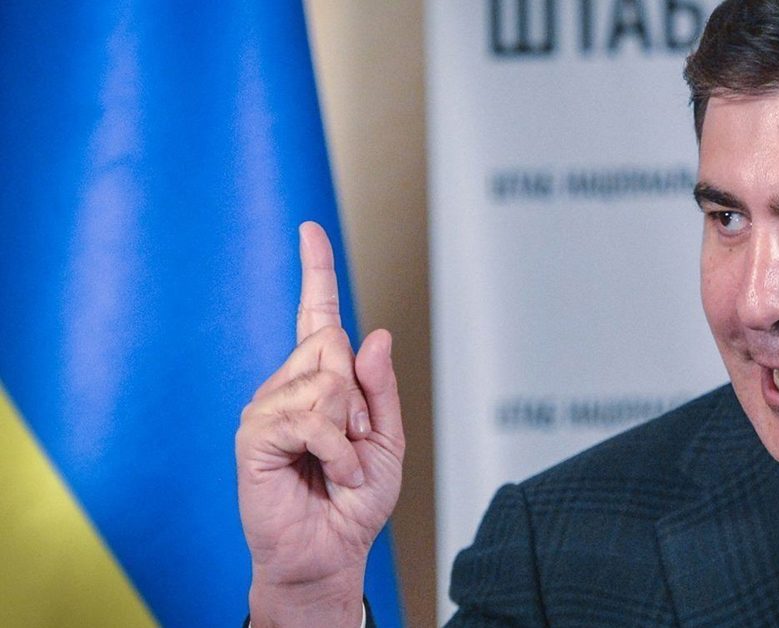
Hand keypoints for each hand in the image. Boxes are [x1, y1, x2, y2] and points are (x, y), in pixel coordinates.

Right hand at [237, 222, 403, 626]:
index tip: (309, 228)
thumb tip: (373, 333)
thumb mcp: (387, 440)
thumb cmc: (355, 499)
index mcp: (322, 380)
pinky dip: (335, 450)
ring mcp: (268, 405)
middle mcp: (290, 384)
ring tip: (339, 464)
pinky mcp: (254, 433)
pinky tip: (328, 472)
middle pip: (331, 343)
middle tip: (354, 443)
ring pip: (324, 378)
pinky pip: (308, 414)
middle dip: (359, 397)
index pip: (317, 315)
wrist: (331, 550)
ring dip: (350, 431)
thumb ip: (380, 388)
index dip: (316, 271)